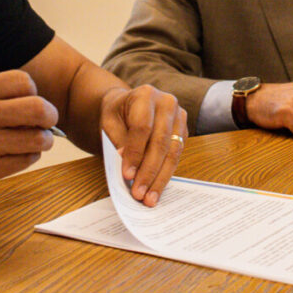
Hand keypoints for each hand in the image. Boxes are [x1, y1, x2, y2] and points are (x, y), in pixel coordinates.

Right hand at [0, 70, 58, 203]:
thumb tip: (36, 103)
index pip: (24, 81)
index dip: (32, 91)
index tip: (29, 100)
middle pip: (39, 109)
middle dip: (49, 115)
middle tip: (45, 121)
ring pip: (38, 139)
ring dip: (42, 140)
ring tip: (34, 141)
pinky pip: (25, 161)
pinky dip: (27, 157)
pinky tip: (16, 155)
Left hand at [100, 85, 187, 206]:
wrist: (130, 104)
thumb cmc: (118, 113)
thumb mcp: (109, 122)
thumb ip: (118, 140)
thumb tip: (129, 166)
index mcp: (145, 94)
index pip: (142, 127)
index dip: (135, 153)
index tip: (127, 175)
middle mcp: (167, 102)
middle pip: (160, 142)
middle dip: (149, 171)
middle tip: (139, 193)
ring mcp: (179, 116)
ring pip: (172, 152)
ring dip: (160, 178)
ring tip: (149, 198)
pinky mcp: (183, 131)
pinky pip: (177, 156)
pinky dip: (166, 174)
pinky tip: (156, 188)